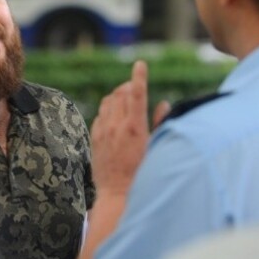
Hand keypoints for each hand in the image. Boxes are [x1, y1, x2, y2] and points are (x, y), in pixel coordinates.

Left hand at [90, 60, 152, 196]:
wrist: (117, 193)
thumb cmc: (142, 174)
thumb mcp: (156, 149)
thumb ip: (160, 123)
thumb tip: (163, 104)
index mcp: (135, 128)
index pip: (136, 94)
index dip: (139, 76)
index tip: (140, 64)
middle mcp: (116, 126)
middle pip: (121, 94)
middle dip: (129, 86)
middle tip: (136, 87)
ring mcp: (103, 131)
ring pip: (108, 102)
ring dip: (118, 95)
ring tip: (126, 98)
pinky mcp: (95, 137)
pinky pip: (100, 114)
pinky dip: (108, 109)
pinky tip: (115, 115)